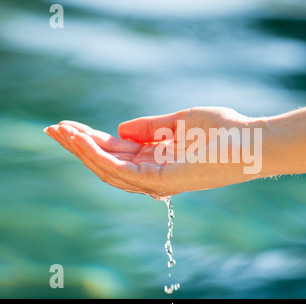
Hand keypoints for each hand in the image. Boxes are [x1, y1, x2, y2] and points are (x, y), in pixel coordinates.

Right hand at [44, 107, 255, 197]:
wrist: (252, 141)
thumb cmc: (224, 129)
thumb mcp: (180, 121)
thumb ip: (150, 126)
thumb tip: (119, 128)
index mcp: (158, 158)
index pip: (118, 150)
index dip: (92, 139)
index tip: (69, 125)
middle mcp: (154, 172)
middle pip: (108, 162)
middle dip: (80, 146)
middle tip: (53, 129)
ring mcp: (158, 179)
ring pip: (111, 169)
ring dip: (84, 151)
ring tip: (61, 132)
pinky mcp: (164, 181)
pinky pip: (126, 171)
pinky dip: (102, 158)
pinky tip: (84, 142)